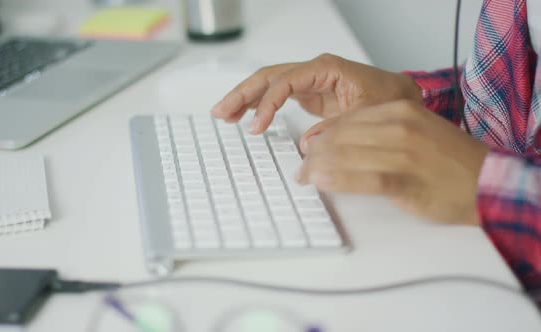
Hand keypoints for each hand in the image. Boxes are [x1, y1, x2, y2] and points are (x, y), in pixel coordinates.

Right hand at [211, 53, 422, 133]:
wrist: (402, 99)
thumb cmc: (390, 98)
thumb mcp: (368, 115)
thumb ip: (337, 128)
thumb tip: (308, 144)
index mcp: (326, 69)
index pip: (285, 82)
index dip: (267, 103)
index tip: (256, 126)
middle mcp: (314, 72)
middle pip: (268, 77)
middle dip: (242, 93)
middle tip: (220, 111)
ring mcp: (310, 83)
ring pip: (268, 85)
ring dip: (245, 99)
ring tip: (223, 115)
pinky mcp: (310, 95)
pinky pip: (277, 97)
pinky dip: (260, 106)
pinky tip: (246, 116)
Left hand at [296, 100, 489, 224]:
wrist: (489, 183)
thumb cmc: (450, 160)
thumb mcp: (416, 129)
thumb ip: (380, 129)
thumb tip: (340, 139)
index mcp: (401, 110)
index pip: (346, 120)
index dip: (321, 136)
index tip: (309, 149)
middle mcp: (400, 126)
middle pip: (340, 137)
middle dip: (314, 154)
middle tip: (303, 167)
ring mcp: (403, 153)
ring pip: (346, 155)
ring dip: (318, 168)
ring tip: (306, 177)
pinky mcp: (406, 181)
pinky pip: (364, 178)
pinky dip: (338, 179)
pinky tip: (320, 182)